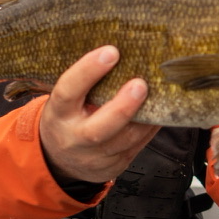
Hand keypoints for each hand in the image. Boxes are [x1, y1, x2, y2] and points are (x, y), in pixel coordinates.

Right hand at [38, 45, 159, 184]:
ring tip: (161, 94)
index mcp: (58, 114)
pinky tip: (161, 111)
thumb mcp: (66, 100)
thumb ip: (86, 83)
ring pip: (125, 141)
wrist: (58, 159)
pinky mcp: (113, 166)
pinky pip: (137, 147)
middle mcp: (73, 138)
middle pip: (98, 129)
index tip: (111, 51)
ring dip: (146, 117)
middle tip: (141, 85)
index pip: (68, 91)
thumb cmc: (68, 116)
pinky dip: (151, 128)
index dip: (88, 71)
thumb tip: (123, 51)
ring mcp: (93, 157)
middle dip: (122, 107)